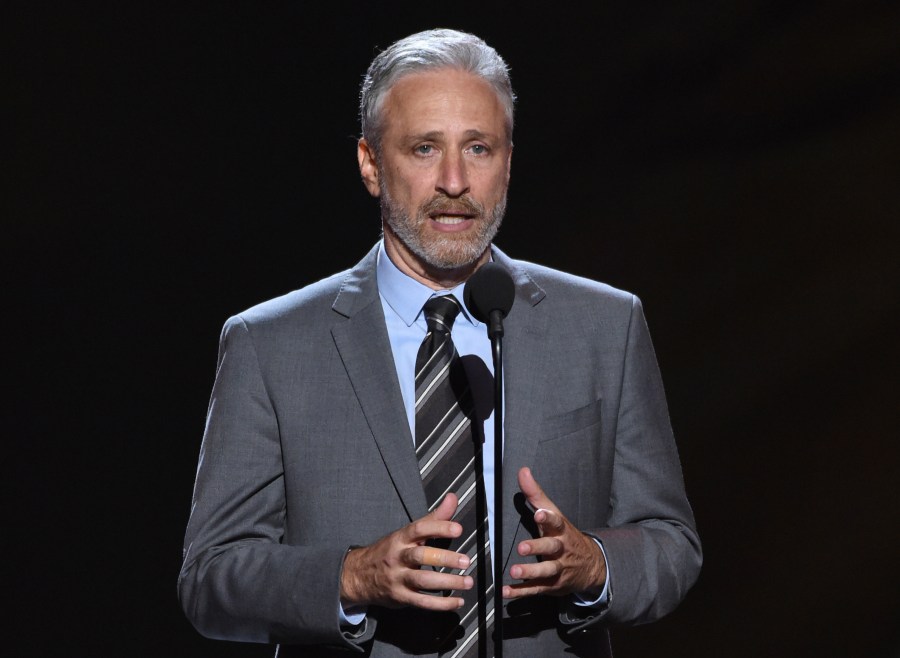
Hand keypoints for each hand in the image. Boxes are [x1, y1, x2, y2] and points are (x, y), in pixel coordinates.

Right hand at [340, 493, 473, 609]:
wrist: (358, 575)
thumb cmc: (390, 551)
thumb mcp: (408, 532)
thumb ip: (434, 518)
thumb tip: (453, 497)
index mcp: (401, 538)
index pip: (419, 529)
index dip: (439, 528)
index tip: (458, 529)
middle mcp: (398, 557)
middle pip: (421, 555)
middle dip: (444, 558)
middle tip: (465, 560)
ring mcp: (398, 578)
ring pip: (423, 580)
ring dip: (447, 582)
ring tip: (467, 582)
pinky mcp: (400, 597)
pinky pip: (422, 602)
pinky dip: (441, 604)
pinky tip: (457, 601)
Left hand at [503, 467, 606, 599]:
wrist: (591, 565)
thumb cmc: (564, 535)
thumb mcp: (553, 514)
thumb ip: (535, 494)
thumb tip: (522, 471)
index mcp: (560, 530)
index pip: (556, 522)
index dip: (548, 518)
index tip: (539, 514)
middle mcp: (561, 550)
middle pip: (551, 548)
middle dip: (538, 548)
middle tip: (522, 547)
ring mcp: (558, 569)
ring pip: (545, 572)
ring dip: (530, 572)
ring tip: (514, 570)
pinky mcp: (551, 586)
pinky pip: (536, 589)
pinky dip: (521, 591)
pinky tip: (506, 591)